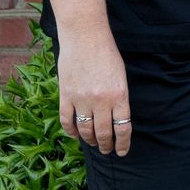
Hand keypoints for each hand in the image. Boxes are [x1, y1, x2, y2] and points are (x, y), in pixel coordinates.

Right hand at [57, 27, 131, 156]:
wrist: (86, 38)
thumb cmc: (107, 54)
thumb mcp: (122, 76)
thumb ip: (119, 98)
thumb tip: (116, 118)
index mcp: (120, 95)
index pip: (123, 128)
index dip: (123, 143)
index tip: (122, 151)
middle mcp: (101, 101)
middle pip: (104, 132)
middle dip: (106, 145)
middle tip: (107, 150)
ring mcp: (82, 99)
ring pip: (85, 130)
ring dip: (89, 140)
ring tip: (93, 143)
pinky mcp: (66, 96)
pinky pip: (67, 121)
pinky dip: (71, 131)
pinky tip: (75, 134)